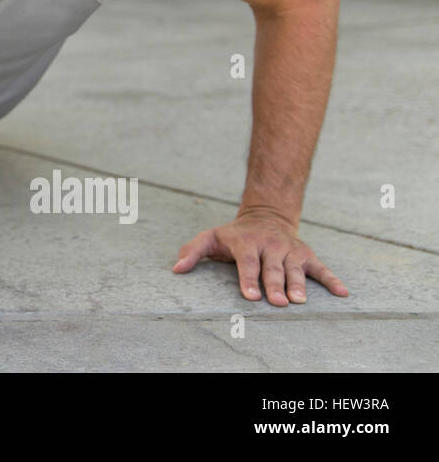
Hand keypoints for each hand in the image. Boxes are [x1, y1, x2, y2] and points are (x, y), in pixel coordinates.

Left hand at [172, 208, 348, 305]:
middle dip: (275, 285)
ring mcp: (290, 250)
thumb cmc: (234, 235)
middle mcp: (270, 246)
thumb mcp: (210, 237)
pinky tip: (343, 293)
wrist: (266, 216)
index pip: (247, 263)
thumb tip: (176, 268)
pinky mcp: (306, 254)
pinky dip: (332, 280)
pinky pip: (321, 268)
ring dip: (298, 284)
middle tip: (278, 302)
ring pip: (295, 269)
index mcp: (246, 243)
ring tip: (300, 301)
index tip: (250, 296)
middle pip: (273, 268)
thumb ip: (193, 251)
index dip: (249, 279)